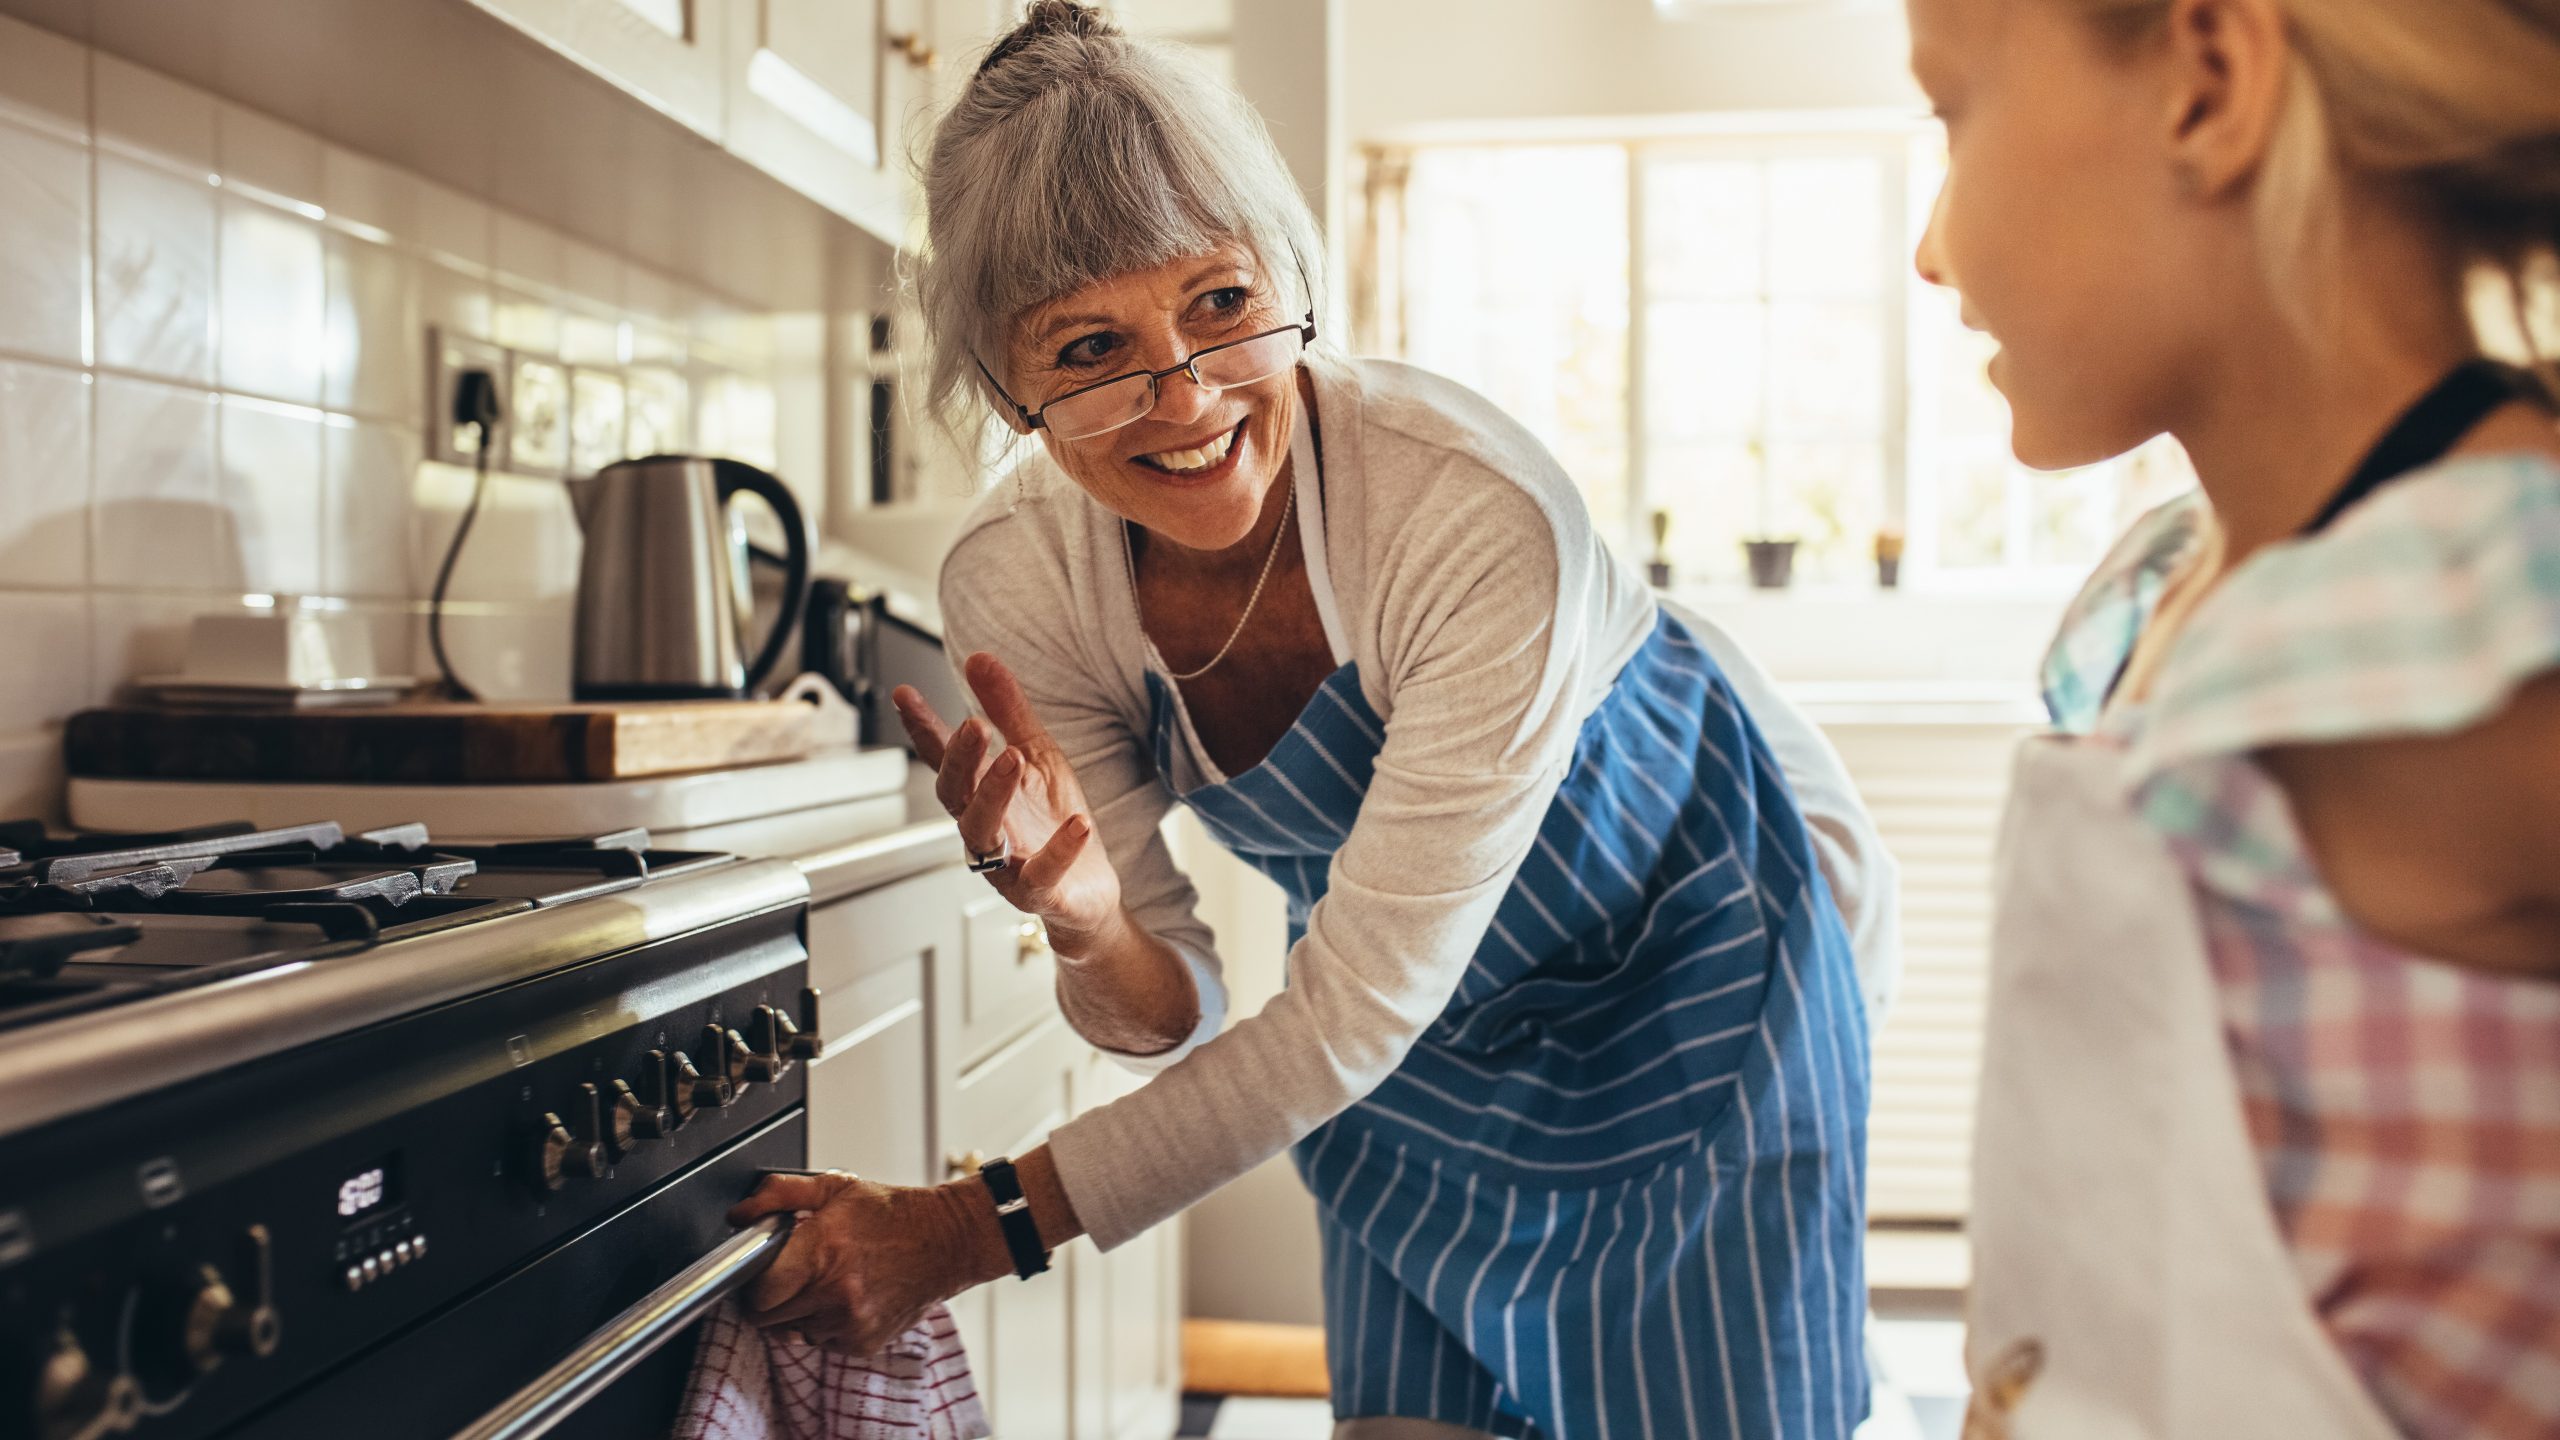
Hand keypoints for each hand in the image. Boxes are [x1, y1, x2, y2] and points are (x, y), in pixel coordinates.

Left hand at [726, 1172, 1002, 1357]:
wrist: (948, 1241)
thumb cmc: (894, 1214)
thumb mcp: (836, 1188)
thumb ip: (780, 1195)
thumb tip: (740, 1213)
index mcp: (822, 1251)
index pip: (757, 1292)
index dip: (753, 1282)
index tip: (762, 1271)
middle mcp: (835, 1292)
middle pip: (766, 1318)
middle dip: (770, 1298)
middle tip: (791, 1274)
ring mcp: (849, 1323)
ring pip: (791, 1332)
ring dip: (797, 1312)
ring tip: (825, 1282)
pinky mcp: (863, 1343)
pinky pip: (821, 1341)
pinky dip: (825, 1324)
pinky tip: (846, 1297)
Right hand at [895, 653, 1123, 953]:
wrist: (1088, 891)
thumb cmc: (1054, 822)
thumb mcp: (1038, 755)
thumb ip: (1008, 710)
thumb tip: (979, 659)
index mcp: (980, 794)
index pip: (944, 760)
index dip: (923, 729)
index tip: (905, 695)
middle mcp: (985, 828)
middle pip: (955, 796)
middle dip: (960, 761)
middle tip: (973, 726)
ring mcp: (1008, 863)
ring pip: (984, 833)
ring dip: (994, 795)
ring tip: (1013, 759)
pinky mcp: (1040, 892)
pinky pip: (1043, 874)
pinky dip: (1059, 850)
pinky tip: (1078, 824)